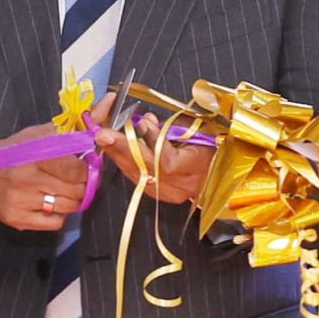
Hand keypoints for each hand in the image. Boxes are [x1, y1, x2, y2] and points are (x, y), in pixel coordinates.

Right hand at [0, 119, 90, 232]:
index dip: (86, 170)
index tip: (84, 166)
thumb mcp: (43, 133)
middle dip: (81, 185)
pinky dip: (58, 215)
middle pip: (76, 191)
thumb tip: (108, 102)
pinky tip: (48, 203)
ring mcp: (21, 201)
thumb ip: (77, 124)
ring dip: (71, 200)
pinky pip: (56, 223)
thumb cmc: (18, 151)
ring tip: (60, 190)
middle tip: (74, 180)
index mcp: (34, 154)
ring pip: (68, 208)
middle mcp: (27, 179)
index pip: (76, 170)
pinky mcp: (18, 218)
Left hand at [93, 106, 209, 206]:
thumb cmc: (208, 143)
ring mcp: (169, 194)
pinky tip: (115, 147)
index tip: (143, 123)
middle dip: (122, 149)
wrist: (214, 167)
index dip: (152, 142)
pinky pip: (137, 178)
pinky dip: (125, 161)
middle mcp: (182, 186)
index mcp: (197, 166)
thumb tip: (145, 122)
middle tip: (104, 134)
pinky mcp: (158, 195)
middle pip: (146, 170)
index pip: (167, 162)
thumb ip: (170, 127)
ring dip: (118, 154)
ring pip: (137, 175)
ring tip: (105, 137)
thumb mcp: (196, 129)